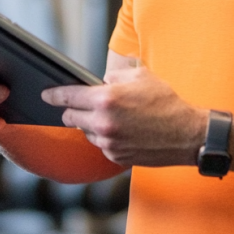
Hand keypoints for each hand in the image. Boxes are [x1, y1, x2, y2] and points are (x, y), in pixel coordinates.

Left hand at [42, 66, 206, 166]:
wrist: (186, 134)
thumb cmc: (165, 101)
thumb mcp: (140, 76)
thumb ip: (114, 77)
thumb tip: (100, 82)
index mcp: (107, 99)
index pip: (68, 96)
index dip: (54, 95)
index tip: (46, 95)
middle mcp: (103, 123)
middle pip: (71, 118)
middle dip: (72, 110)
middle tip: (80, 105)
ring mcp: (109, 142)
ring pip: (86, 132)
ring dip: (91, 125)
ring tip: (113, 118)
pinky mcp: (115, 157)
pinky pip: (101, 145)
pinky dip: (106, 137)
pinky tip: (123, 130)